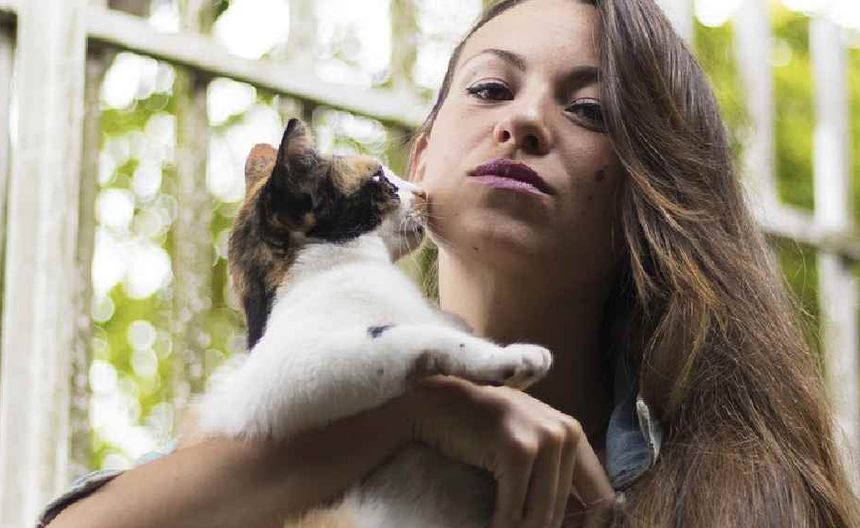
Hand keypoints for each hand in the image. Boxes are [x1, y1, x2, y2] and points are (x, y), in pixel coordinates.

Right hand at [405, 375, 615, 527]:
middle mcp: (564, 433)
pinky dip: (501, 525)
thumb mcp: (526, 443)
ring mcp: (543, 439)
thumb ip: (552, 471)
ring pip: (540, 515)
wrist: (438, 404)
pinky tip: (490, 524)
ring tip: (501, 526)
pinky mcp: (518, 450)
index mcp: (572, 433)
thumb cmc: (478, 427)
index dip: (592, 526)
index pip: (601, 495)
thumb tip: (568, 521)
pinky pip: (514, 510)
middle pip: (562, 511)